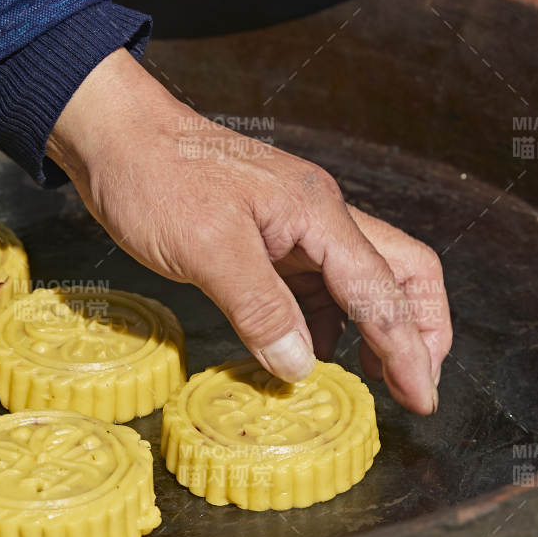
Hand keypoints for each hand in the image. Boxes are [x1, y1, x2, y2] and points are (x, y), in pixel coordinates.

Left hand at [47, 50, 449, 414]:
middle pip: (402, 274)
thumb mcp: (206, 248)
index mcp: (318, 214)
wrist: (115, 136)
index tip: (422, 400)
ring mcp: (295, 228)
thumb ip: (260, 308)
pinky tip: (309, 354)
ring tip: (372, 384)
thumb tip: (300, 366)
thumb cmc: (155, 176)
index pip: (384, 292)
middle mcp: (319, 218)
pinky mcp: (267, 240)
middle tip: (415, 389)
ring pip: (363, 283)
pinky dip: (327, 325)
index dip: (409, 351)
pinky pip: (318, 287)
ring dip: (376, 332)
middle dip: (420, 333)